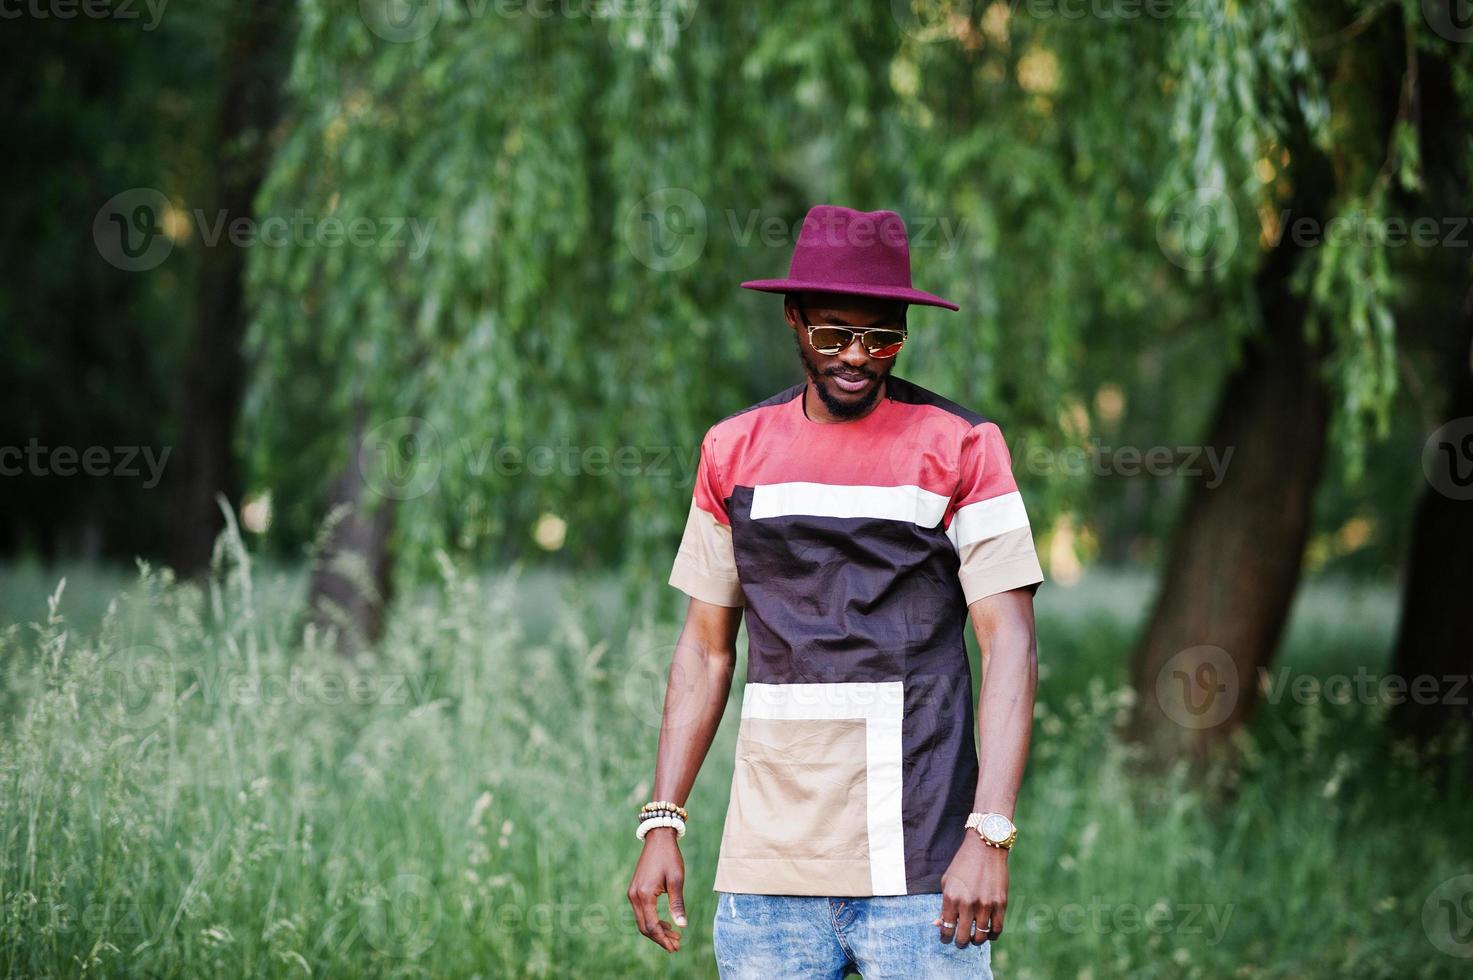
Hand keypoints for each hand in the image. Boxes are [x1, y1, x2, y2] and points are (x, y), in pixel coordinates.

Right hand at [627, 828, 686, 951]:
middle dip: (660, 938)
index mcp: (644, 895)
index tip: (676, 947)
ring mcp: (632, 893)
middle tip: (677, 945)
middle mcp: (634, 896)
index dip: (663, 939)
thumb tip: (682, 926)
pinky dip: (652, 921)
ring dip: (657, 931)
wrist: (658, 838)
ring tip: (674, 936)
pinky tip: (666, 924)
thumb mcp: (677, 880)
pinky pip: (641, 912)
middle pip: (645, 927)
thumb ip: (677, 904)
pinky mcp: (635, 890)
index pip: (652, 926)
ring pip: (642, 921)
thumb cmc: (670, 857)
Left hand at [934, 833, 1008, 946]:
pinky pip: (997, 929)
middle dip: (960, 942)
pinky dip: (992, 935)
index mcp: (951, 897)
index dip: (945, 937)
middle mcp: (967, 903)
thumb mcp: (947, 881)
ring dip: (976, 940)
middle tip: (960, 941)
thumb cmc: (963, 864)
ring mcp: (985, 905)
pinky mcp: (1000, 904)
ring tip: (973, 938)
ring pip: (981, 937)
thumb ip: (943, 904)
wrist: (985, 847)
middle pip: (963, 937)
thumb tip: (938, 924)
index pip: (946, 928)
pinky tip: (988, 932)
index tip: (946, 939)